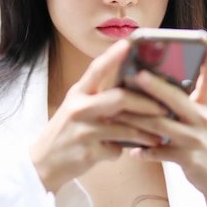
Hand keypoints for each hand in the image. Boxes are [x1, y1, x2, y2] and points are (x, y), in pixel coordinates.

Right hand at [29, 39, 167, 193]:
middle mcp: (79, 108)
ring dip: (145, 132)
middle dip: (146, 103)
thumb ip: (98, 97)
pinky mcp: (88, 152)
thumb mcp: (76, 108)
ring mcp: (83, 131)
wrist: (43, 162)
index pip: (96, 69)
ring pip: (124, 128)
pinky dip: (124, 150)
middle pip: (119, 98)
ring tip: (158, 135)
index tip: (128, 44)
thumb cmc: (66, 131)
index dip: (113, 56)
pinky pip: (117, 149)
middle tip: (163, 107)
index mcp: (78, 93)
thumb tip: (131, 88)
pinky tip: (129, 151)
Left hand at [112, 45, 206, 206]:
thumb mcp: (206, 118)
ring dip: (136, 120)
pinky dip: (145, 151)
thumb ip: (194, 98)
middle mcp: (202, 120)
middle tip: (136, 75)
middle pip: (176, 99)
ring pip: (161, 126)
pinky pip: (161, 153)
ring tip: (117, 113)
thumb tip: (174, 77)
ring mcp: (196, 140)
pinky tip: (132, 150)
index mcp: (205, 107)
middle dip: (156, 87)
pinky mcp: (189, 160)